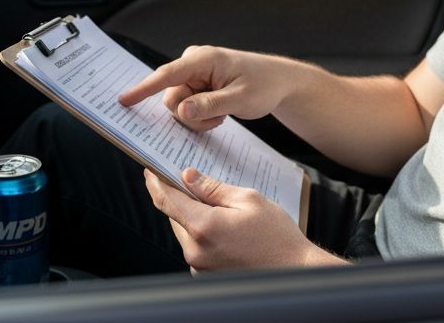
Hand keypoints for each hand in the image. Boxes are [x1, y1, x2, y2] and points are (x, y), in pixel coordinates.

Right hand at [118, 46, 293, 131]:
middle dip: (190, 115)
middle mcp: (193, 64)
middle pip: (171, 98)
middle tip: (218, 119)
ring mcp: (193, 75)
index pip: (166, 75)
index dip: (143, 89)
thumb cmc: (263, 85)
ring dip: (197, 118)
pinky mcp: (196, 86)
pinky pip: (186, 107)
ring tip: (222, 114)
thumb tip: (181, 110)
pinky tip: (219, 114)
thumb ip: (210, 105)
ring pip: (177, 107)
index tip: (124, 100)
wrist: (277, 82)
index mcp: (202, 59)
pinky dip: (201, 116)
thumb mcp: (240, 99)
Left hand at [144, 167, 344, 271]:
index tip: (149, 169)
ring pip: (184, 231)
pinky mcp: (205, 274)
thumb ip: (214, 188)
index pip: (168, 200)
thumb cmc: (276, 236)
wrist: (294, 270)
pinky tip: (220, 225)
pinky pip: (194, 246)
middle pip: (174, 216)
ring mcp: (199, 266)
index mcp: (204, 228)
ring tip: (212, 204)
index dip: (156, 182)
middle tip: (184, 179)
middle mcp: (196, 251)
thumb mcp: (248, 200)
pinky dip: (200, 232)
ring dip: (190, 215)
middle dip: (177, 196)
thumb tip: (188, 177)